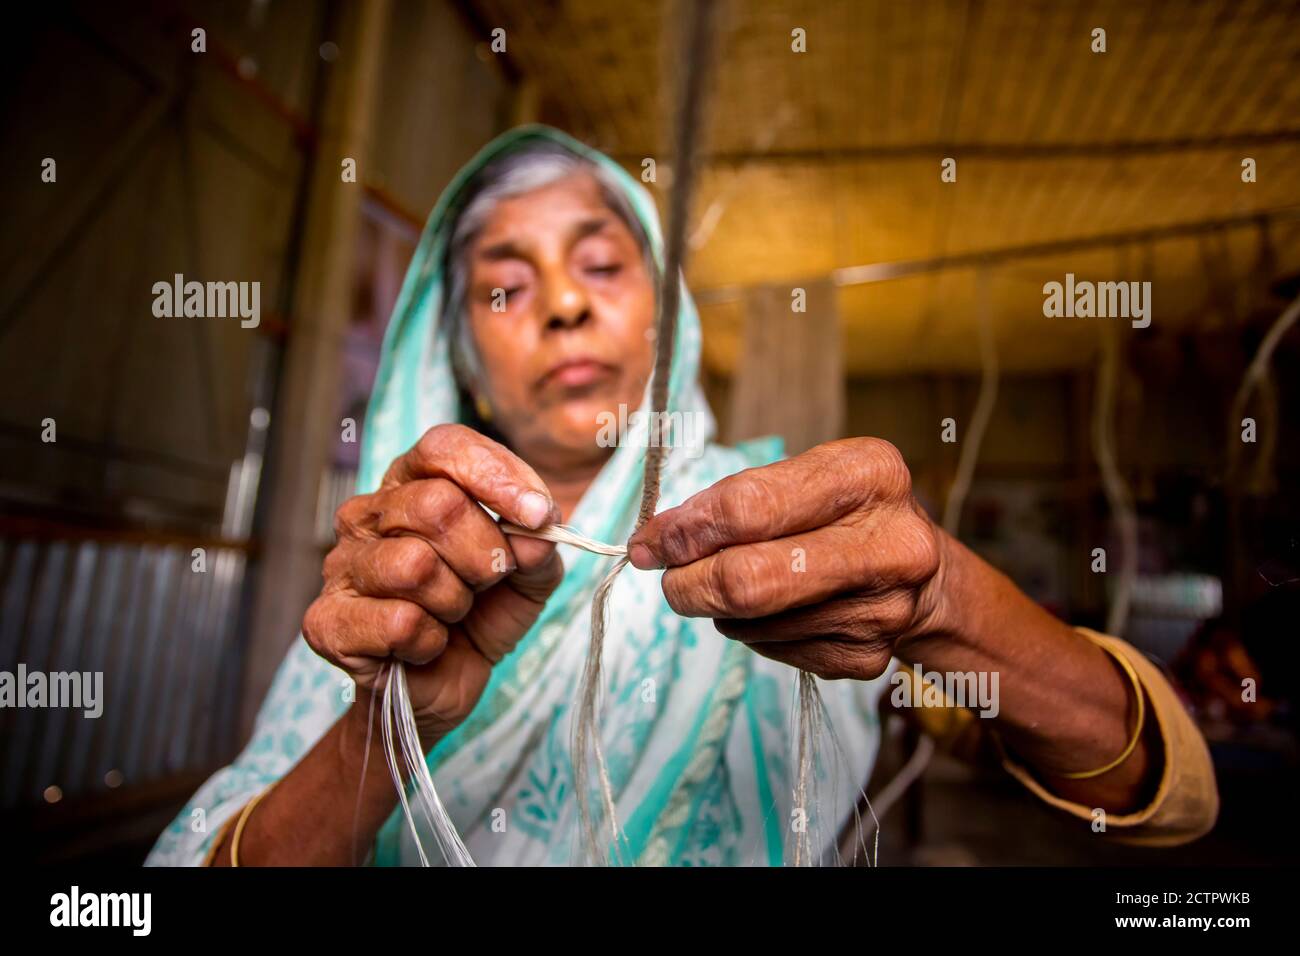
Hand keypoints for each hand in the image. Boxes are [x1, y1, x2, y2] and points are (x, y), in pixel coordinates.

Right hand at [303, 424, 563, 741]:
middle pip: (436, 505)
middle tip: (487, 583)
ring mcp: (340, 565)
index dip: (496, 475)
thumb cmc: (480, 617)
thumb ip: (540, 548)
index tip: (537, 515)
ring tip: (450, 615)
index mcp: (411, 485)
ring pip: (415, 565)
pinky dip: (431, 642)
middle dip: (484, 554)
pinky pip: (400, 622)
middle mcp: (367, 515)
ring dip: (455, 602)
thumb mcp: (528, 577)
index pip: (443, 448)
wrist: (441, 687)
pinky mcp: (326, 620)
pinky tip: (424, 646)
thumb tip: (537, 533)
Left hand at [627, 438, 943, 679]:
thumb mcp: (801, 477)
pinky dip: (754, 631)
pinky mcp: (867, 658)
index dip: (686, 530)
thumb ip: (729, 501)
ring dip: (723, 608)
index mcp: (870, 475)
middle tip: (669, 579)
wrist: (921, 575)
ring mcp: (883, 609)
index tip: (651, 541)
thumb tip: (655, 540)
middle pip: (748, 580)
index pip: (750, 507)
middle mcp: (890, 543)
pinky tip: (778, 610)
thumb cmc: (843, 513)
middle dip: (688, 583)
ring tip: (744, 585)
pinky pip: (772, 650)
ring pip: (752, 621)